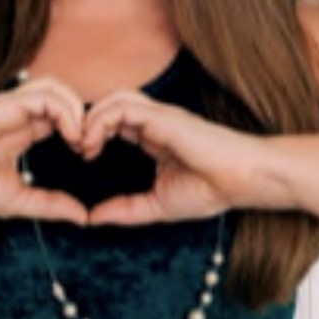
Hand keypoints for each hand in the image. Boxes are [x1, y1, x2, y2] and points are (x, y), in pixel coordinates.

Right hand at [0, 77, 86, 223]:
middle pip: (63, 97)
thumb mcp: (18, 200)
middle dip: (85, 117)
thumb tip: (83, 217)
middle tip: (89, 147)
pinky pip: (46, 95)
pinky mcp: (6, 103)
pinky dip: (66, 110)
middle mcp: (20, 114)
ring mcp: (13, 106)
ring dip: (78, 110)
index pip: (61, 117)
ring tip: (80, 139)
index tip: (87, 155)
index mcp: (22, 131)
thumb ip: (50, 205)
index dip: (80, 130)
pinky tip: (70, 135)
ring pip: (57, 88)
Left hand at [80, 89, 278, 224]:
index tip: (83, 157)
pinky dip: (100, 120)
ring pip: (114, 99)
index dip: (94, 132)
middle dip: (87, 122)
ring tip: (83, 146)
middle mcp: (154, 121)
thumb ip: (125, 209)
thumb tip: (92, 219)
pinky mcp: (162, 116)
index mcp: (153, 136)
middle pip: (110, 104)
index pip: (115, 120)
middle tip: (77, 150)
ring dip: (91, 119)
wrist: (241, 180)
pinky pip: (122, 107)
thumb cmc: (210, 190)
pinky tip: (93, 143)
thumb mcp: (157, 204)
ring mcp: (158, 115)